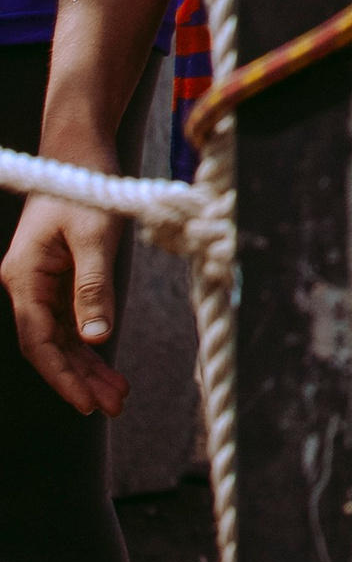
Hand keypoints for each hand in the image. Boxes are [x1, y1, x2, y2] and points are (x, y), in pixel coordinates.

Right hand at [5, 188, 128, 416]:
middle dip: (79, 379)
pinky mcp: (62, 279)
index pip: (39, 341)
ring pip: (62, 338)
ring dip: (87, 367)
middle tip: (112, 407)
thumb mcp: (94, 238)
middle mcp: (27, 285)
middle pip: (50, 346)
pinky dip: (91, 345)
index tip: (86, 404)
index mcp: (23, 277)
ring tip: (118, 396)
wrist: (80, 154)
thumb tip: (96, 338)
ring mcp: (43, 284)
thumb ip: (93, 287)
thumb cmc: (86, 190)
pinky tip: (109, 366)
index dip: (62, 376)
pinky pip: (72, 322)